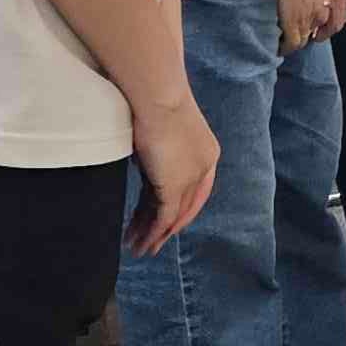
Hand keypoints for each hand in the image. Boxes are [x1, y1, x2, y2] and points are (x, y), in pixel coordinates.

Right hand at [125, 88, 220, 254]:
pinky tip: (140, 243)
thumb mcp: (161, 130)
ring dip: (153, 235)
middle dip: (165, 227)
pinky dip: (152, 234)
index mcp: (207, 153)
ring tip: (138, 249)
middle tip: (149, 242)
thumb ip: (158, 152)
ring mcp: (190, 178)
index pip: (195, 190)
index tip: (162, 220)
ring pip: (172, 216)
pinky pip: (163, 218)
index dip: (179, 209)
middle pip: (183, 206)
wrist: (158, 96)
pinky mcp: (174, 186)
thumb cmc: (155, 102)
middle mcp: (204, 168)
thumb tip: (146, 162)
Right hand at [275, 0, 326, 54]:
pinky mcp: (293, 25)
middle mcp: (319, 16)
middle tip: (291, 39)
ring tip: (282, 46)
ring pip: (301, 42)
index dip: (311, 27)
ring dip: (292, 45)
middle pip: (312, 34)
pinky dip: (285, 48)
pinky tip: (277, 49)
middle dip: (303, 38)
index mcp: (326, 5)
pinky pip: (290, 44)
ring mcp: (306, 22)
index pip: (320, 23)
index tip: (303, 28)